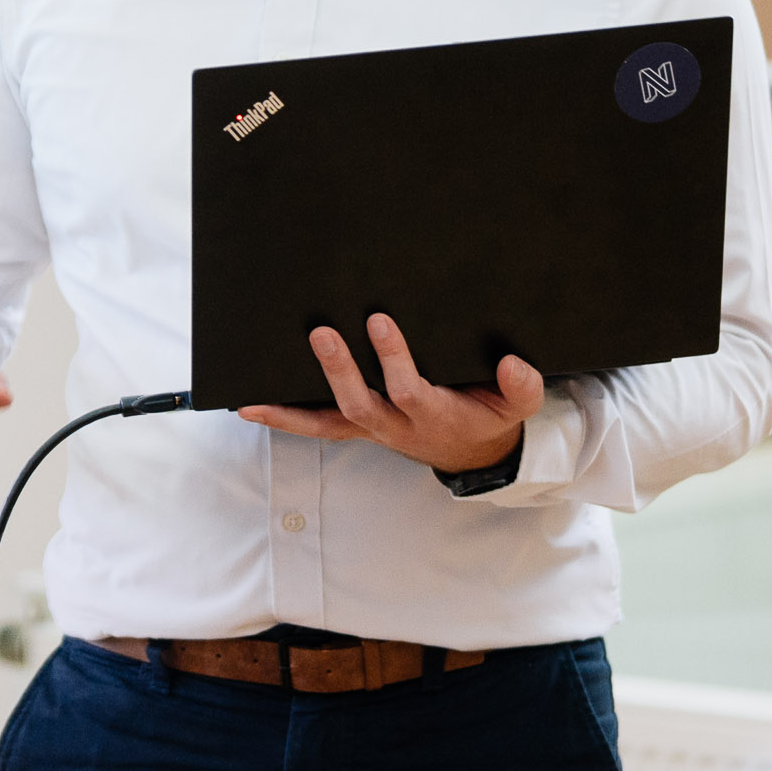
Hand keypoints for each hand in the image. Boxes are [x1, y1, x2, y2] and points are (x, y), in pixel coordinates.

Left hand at [238, 314, 540, 475]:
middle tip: (321, 333)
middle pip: (360, 404)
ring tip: (258, 393)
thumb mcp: (517, 405)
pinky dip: (284, 419)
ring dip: (293, 409)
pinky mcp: (356, 427)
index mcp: (435, 414)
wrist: (474, 450)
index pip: (409, 390)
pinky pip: (316, 426)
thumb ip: (521, 386)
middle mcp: (397, 425)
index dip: (392, 361)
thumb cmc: (488, 414)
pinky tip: (251, 407)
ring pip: (329, 421)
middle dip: (339, 371)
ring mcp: (372, 428)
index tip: (378, 320)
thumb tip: (513, 365)